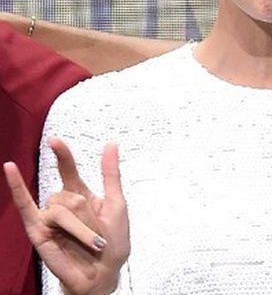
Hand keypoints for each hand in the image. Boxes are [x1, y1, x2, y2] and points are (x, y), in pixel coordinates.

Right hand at [3, 138, 129, 294]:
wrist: (104, 274)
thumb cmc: (112, 243)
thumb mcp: (117, 205)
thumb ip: (110, 175)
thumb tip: (111, 144)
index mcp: (81, 197)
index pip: (68, 171)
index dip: (62, 155)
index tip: (54, 140)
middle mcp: (62, 205)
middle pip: (70, 195)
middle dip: (89, 216)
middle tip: (99, 236)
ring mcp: (49, 218)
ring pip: (60, 208)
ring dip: (81, 227)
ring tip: (92, 243)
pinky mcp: (38, 231)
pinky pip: (26, 206)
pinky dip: (17, 187)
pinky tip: (10, 169)